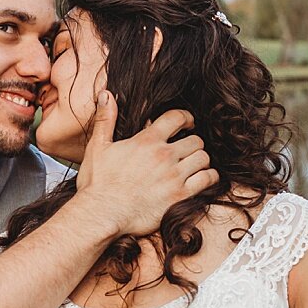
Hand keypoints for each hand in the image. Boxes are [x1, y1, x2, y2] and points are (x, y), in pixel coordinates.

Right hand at [72, 91, 218, 236]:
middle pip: (195, 140)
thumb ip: (105, 119)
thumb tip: (106, 94)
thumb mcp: (98, 147)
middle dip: (193, 143)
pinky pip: (208, 180)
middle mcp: (164, 155)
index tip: (188, 123)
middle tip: (188, 150)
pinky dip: (210, 177)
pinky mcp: (180, 195)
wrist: (102, 213)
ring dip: (201, 160)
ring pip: (203, 158)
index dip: (186, 118)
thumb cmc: (98, 183)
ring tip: (194, 165)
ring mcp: (174, 176)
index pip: (177, 118)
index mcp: (147, 140)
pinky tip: (204, 179)